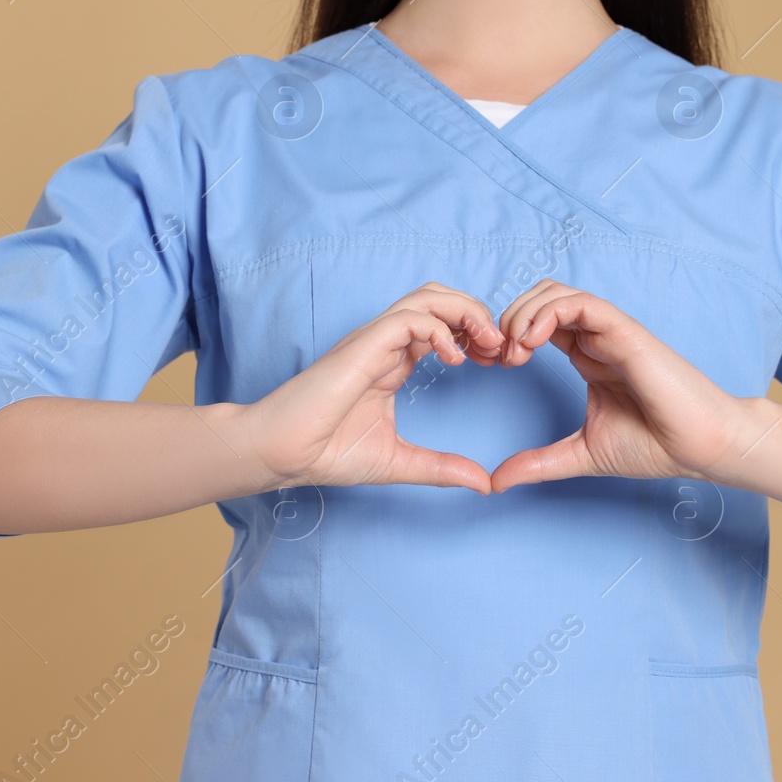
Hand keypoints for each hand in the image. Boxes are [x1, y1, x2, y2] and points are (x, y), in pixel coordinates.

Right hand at [238, 283, 506, 494]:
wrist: (280, 453)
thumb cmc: (325, 453)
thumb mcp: (399, 462)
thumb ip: (441, 468)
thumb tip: (483, 483)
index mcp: (394, 361)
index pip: (443, 325)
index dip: (476, 335)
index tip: (497, 361)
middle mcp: (386, 343)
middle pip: (440, 298)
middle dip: (478, 314)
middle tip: (500, 347)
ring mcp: (373, 340)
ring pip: (428, 297)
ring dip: (466, 312)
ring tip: (486, 344)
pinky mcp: (362, 345)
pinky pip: (409, 318)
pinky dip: (439, 329)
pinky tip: (454, 358)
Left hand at [488, 279, 744, 491]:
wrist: (700, 448)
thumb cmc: (655, 446)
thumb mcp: (580, 455)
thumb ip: (539, 463)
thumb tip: (497, 481)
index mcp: (586, 356)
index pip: (537, 323)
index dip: (508, 335)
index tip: (494, 366)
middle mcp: (596, 338)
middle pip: (540, 298)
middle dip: (508, 319)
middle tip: (500, 357)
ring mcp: (610, 332)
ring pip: (556, 292)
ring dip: (524, 313)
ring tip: (514, 349)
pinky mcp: (625, 332)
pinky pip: (581, 303)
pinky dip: (549, 313)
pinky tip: (532, 341)